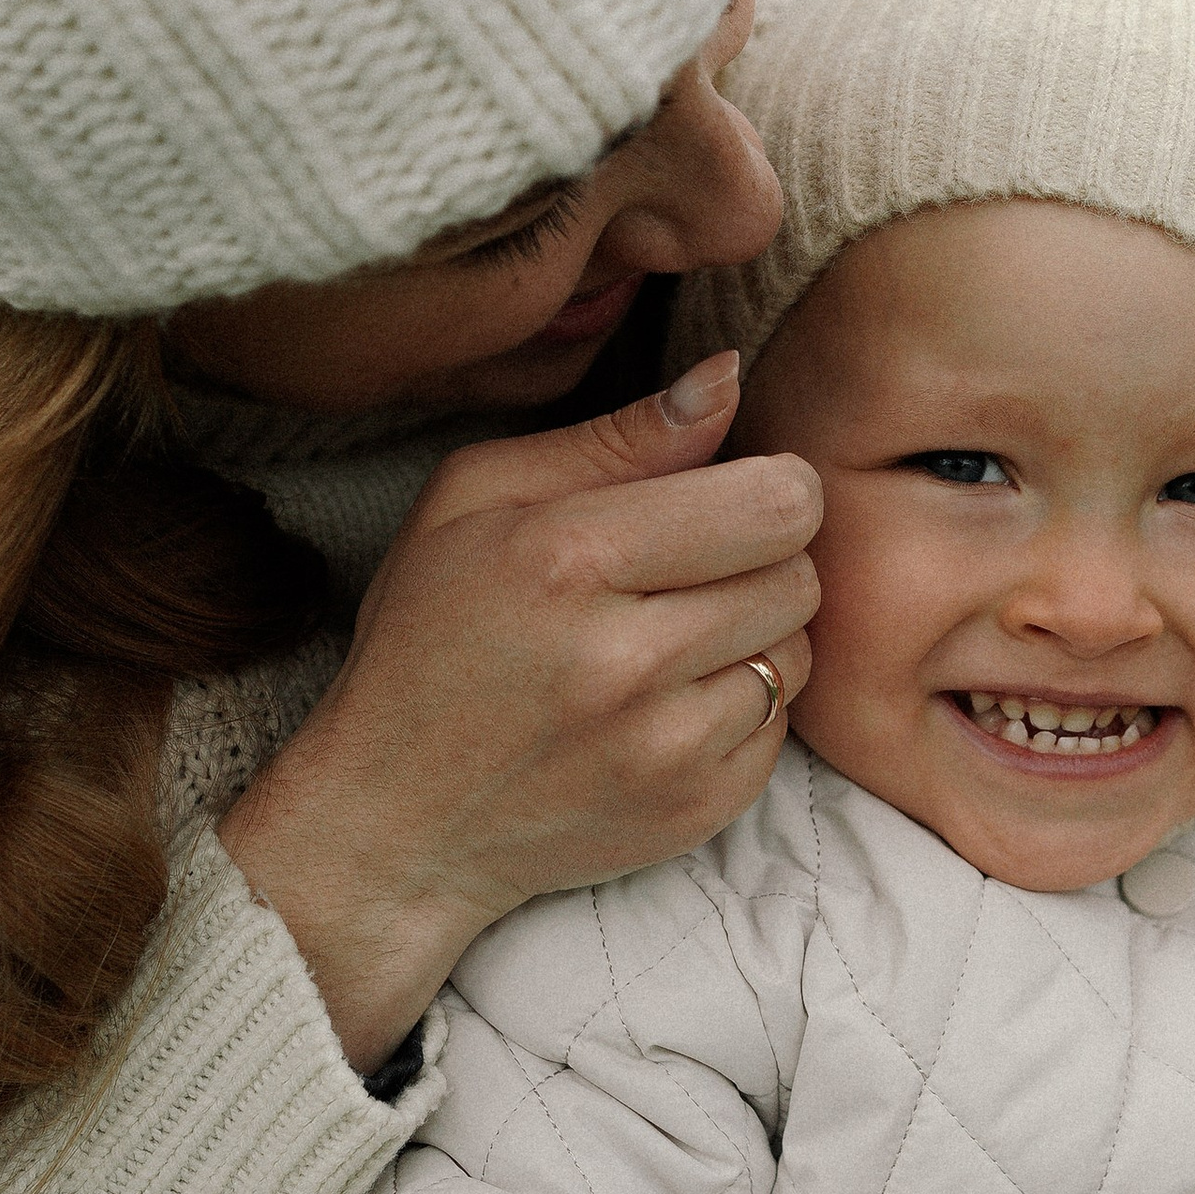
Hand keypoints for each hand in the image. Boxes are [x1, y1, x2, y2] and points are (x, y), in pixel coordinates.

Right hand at [218, 355, 817, 1070]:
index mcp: (569, 557)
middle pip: (799, 573)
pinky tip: (666, 705)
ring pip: (799, 652)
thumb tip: (731, 375)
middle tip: (691, 572)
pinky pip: (780, 729)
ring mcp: (664, 748)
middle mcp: (624, 659)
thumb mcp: (479, 499)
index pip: (776, 503)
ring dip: (755, 636)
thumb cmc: (430, 638)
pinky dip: (741, 709)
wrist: (395, 818)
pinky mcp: (694, 811)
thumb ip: (618, 436)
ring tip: (673, 639)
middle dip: (762, 560)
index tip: (733, 499)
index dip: (773, 488)